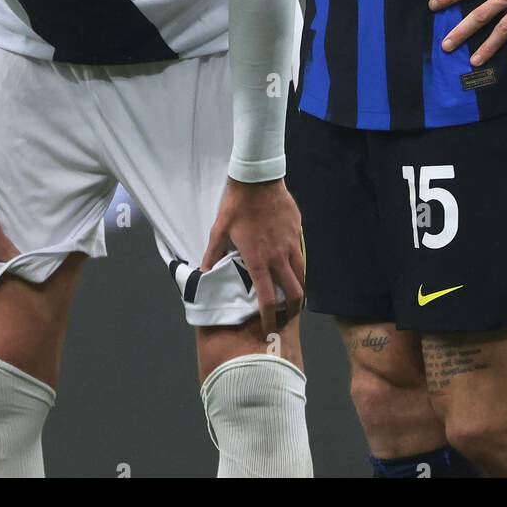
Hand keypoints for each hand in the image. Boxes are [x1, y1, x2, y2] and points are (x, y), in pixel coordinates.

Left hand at [201, 179, 304, 338]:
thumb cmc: (237, 205)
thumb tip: (203, 274)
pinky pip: (301, 254)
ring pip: (302, 275)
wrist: (258, 179)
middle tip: (287, 316)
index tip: (269, 327)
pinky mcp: (297, 231)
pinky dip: (299, 266)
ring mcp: (291, 244)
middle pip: (294, 293)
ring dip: (299, 288)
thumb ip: (212, 254)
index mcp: (259, 261)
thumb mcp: (219, 230)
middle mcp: (278, 257)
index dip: (269, 317)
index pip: (268, 299)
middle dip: (292, 310)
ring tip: (293, 295)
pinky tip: (293, 266)